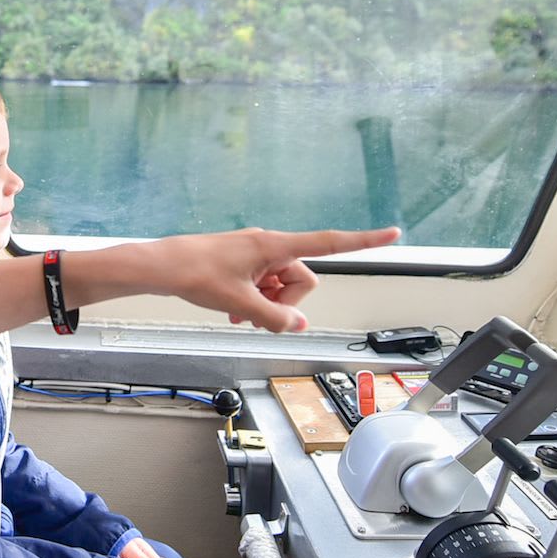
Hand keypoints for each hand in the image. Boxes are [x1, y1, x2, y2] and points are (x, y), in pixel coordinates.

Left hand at [147, 227, 400, 332]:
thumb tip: (298, 324)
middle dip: (287, 301)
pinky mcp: (243, 261)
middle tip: (258, 315)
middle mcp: (270, 245)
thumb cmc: (197, 275)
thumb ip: (274, 317)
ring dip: (268, 304)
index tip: (394, 232)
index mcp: (275, 246)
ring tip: (239, 315)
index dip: (364, 241)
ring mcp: (255, 253)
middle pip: (302, 277)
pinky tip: (234, 312)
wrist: (162, 266)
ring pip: (281, 284)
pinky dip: (255, 300)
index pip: (330, 243)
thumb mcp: (240, 304)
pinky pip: (263, 283)